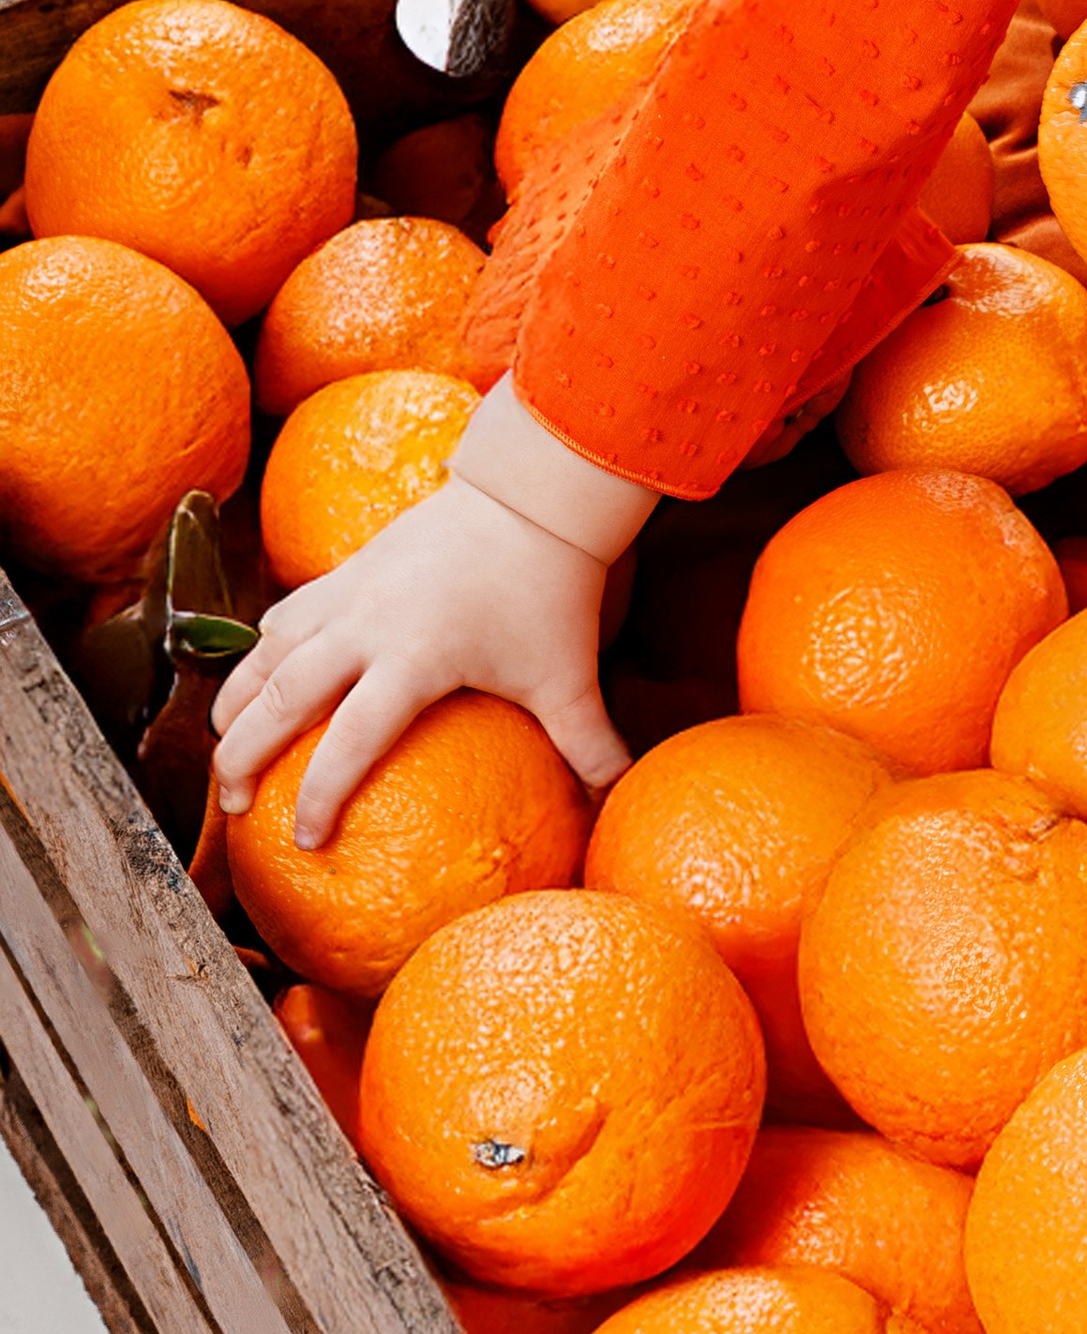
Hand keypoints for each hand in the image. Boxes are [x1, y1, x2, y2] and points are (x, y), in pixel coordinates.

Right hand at [211, 382, 650, 847]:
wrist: (531, 492)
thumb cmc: (551, 587)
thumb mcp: (568, 675)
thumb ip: (589, 745)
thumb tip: (614, 803)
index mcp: (415, 658)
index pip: (350, 741)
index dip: (321, 795)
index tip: (305, 840)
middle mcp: (366, 624)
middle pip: (281, 698)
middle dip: (243, 756)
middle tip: (234, 807)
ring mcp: (349, 590)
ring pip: (266, 652)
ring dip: (236, 702)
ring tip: (223, 749)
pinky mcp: (347, 565)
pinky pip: (286, 613)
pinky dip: (260, 649)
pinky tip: (257, 676)